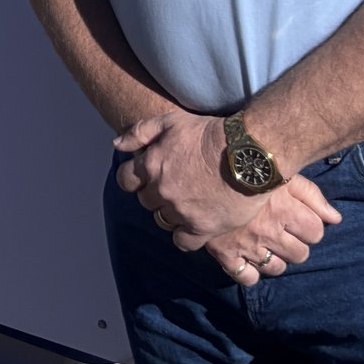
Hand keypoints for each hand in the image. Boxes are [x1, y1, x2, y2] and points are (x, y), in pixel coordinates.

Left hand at [114, 111, 263, 243]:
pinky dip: (184, 236)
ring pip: (163, 220)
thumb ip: (139, 132)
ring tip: (187, 203)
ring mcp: (181, 211)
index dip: (134, 178)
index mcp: (151, 165)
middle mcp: (161, 191)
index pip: (125, 180)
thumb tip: (116, 145)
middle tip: (174, 186)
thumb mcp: (170, 121)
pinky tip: (193, 226)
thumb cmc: (209, 133)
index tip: (146, 176)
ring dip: (170, 213)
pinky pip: (182, 242)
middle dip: (155, 193)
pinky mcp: (202, 228)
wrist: (247, 153)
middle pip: (146, 201)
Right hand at [196, 177, 342, 286]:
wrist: (206, 166)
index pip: (316, 232)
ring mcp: (247, 246)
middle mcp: (268, 232)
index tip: (300, 218)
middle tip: (283, 230)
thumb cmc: (249, 166)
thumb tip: (336, 219)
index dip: (311, 225)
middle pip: (300, 254)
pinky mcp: (226, 254)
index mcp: (284, 210)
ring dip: (276, 258)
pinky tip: (250, 258)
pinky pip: (247, 278)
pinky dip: (251, 272)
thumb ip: (313, 196)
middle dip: (296, 243)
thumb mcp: (284, 174)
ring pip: (277, 269)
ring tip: (267, 243)